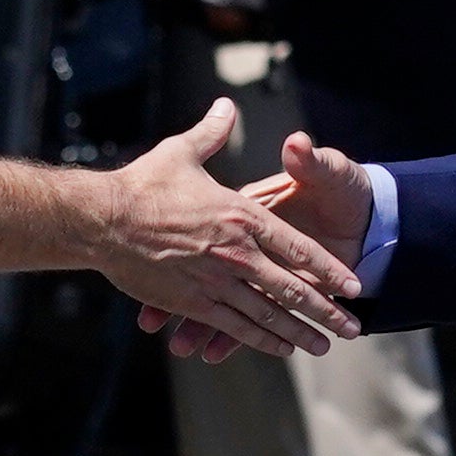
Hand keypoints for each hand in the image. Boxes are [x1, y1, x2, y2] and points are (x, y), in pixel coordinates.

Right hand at [93, 95, 355, 357]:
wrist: (102, 219)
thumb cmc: (142, 184)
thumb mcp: (183, 152)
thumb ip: (212, 133)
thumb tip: (226, 106)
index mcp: (242, 214)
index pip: (298, 248)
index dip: (329, 268)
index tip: (353, 284)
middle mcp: (235, 252)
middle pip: (292, 288)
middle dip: (326, 311)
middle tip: (352, 329)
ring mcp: (215, 281)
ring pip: (268, 314)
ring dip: (299, 333)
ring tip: (324, 347)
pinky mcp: (192, 302)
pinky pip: (234, 326)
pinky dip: (259, 340)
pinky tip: (280, 349)